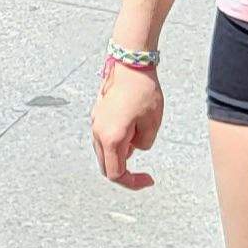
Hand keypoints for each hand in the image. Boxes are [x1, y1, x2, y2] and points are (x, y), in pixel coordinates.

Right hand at [90, 65, 164, 189]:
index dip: (132, 182)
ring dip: (120, 156)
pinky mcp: (97, 115)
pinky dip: (116, 144)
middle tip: (143, 174)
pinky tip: (132, 130)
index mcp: (111, 139)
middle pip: (106, 166)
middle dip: (124, 173)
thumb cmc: (143, 92)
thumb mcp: (152, 124)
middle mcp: (98, 133)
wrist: (130, 65)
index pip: (116, 174)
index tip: (148, 179)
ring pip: (103, 153)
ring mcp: (95, 123)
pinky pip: (103, 138)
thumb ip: (144, 144)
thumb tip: (135, 147)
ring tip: (140, 140)